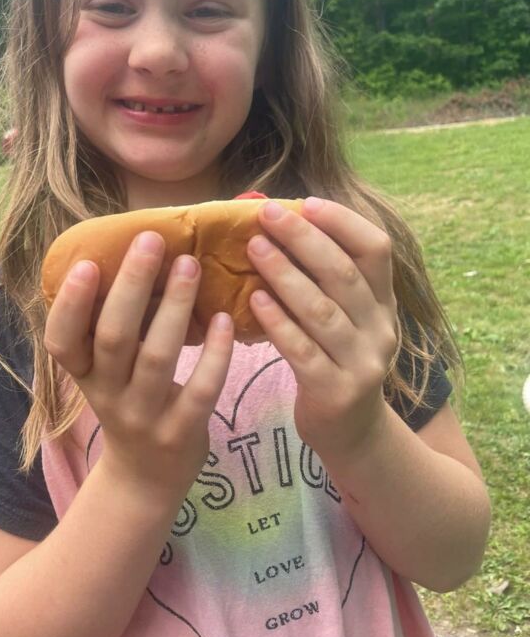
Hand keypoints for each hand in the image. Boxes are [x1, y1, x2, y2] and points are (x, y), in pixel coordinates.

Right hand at [44, 231, 233, 496]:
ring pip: (156, 357)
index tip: (88, 264)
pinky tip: (224, 320)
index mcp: (84, 375)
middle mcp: (107, 395)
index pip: (61, 341)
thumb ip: (110, 327)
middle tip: (152, 240)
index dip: (70, 304)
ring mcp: (144, 416)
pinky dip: (214, 354)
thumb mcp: (106, 372)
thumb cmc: (128, 403)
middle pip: (113, 337)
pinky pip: (200, 390)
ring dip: (175, 308)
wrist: (145, 478)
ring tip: (190, 265)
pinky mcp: (180, 432)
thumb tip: (131, 255)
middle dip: (132, 286)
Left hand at [247, 198, 397, 458]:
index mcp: (382, 301)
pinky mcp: (337, 391)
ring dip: (285, 275)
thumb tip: (276, 221)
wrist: (352, 433)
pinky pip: (303, 351)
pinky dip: (278, 323)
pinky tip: (254, 300)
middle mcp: (380, 328)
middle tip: (266, 215)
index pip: (375, 249)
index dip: (342, 222)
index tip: (305, 203)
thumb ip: (320, 278)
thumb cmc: (334, 360)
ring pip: (322, 311)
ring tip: (254, 248)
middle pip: (344, 274)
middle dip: (304, 239)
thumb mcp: (343, 318)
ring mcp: (362, 362)